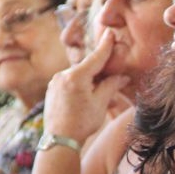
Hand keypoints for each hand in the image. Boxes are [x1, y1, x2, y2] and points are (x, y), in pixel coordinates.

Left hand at [42, 29, 132, 147]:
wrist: (59, 140)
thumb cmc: (82, 123)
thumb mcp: (100, 103)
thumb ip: (111, 86)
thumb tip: (122, 77)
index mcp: (77, 76)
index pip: (96, 57)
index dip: (105, 45)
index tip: (110, 33)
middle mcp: (63, 75)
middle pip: (87, 68)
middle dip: (101, 73)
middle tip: (114, 78)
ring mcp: (55, 82)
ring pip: (79, 78)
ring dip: (91, 84)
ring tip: (102, 100)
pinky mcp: (52, 90)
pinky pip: (70, 85)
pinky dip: (81, 89)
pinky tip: (87, 102)